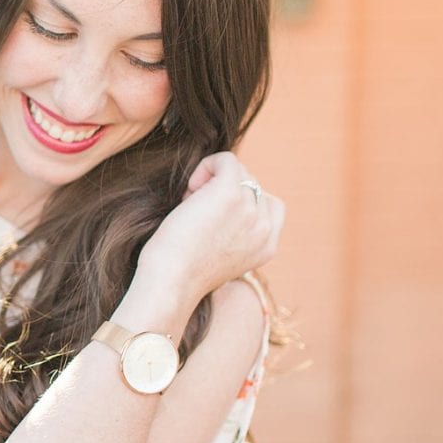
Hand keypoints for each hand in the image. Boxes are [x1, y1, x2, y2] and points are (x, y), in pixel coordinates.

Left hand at [129, 153, 282, 308]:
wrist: (171, 283)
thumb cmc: (182, 272)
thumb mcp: (222, 256)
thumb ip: (236, 233)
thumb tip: (225, 205)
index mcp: (267, 247)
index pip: (271, 205)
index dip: (242, 201)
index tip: (215, 217)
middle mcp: (265, 228)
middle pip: (252, 185)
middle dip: (222, 192)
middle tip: (195, 213)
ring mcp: (251, 209)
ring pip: (239, 172)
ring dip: (212, 181)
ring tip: (190, 204)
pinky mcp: (231, 193)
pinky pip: (226, 159)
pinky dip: (207, 166)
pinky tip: (190, 188)